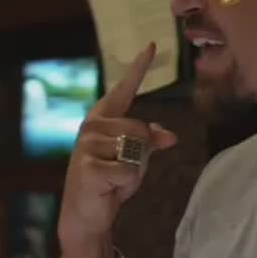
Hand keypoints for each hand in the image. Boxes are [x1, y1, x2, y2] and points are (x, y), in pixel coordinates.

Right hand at [58, 43, 177, 248]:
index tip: (151, 45)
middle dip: (142, 155)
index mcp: (103, 118)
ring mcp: (87, 145)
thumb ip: (149, 141)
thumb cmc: (110, 180)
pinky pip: (127, 170)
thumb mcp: (135, 159)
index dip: (138, 68)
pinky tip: (109, 188)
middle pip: (140, 129)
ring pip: (136, 151)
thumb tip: (171, 136)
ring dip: (134, 172)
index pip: (124, 89)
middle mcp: (92, 126)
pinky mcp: (88, 166)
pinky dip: (126, 184)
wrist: (86, 212)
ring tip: (114, 180)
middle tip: (123, 170)